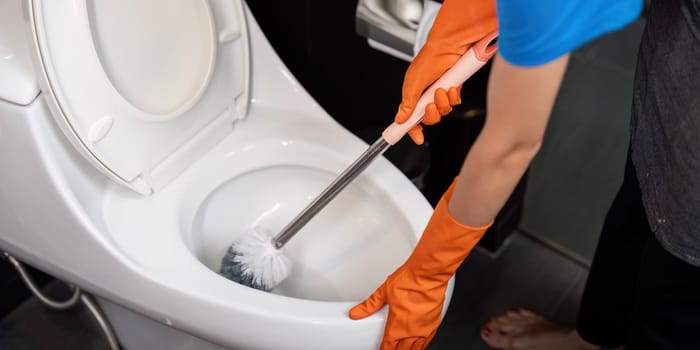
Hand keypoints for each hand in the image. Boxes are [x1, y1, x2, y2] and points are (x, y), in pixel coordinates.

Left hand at [349, 178, 491, 348]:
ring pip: (416, 349)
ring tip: (403, 349)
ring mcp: (425, 329)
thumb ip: (369, 305)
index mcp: (398, 326)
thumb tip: (356, 313)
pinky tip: (418, 343)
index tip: (380, 349)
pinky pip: (427, 341)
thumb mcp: (384, 292)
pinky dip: (421, 344)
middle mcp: (412, 331)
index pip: (388, 347)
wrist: (430, 272)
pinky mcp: (434, 323)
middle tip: (390, 348)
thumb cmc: (410, 280)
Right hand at [397, 0, 496, 144]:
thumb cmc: (429, 59)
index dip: (413, 129)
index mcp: (413, 94)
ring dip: (443, 103)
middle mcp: (426, 94)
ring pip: (443, 111)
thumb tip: (400, 119)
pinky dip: (453, 97)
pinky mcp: (453, 88)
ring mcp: (440, 92)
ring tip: (442, 90)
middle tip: (430, 105)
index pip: (411, 117)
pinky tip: (452, 87)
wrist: (450, 47)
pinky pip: (454, 102)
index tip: (418, 137)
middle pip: (429, 117)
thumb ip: (407, 104)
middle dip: (431, 114)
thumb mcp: (413, 84)